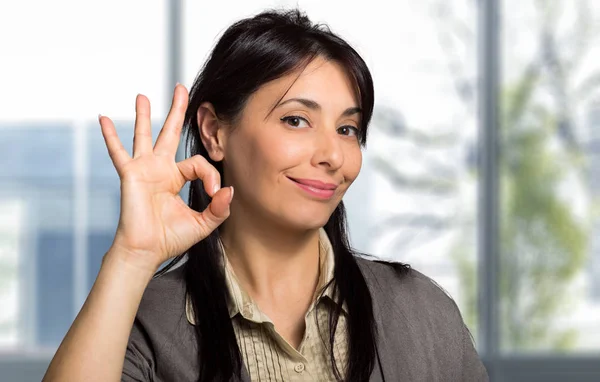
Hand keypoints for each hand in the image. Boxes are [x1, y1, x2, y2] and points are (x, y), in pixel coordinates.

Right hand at [98, 84, 232, 271]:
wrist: (146, 251)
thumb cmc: (171, 239)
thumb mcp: (204, 223)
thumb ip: (219, 208)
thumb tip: (229, 190)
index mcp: (176, 177)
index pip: (197, 162)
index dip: (210, 174)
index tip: (214, 192)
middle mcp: (160, 169)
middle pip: (170, 133)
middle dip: (177, 111)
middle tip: (181, 88)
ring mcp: (143, 169)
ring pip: (145, 135)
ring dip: (145, 115)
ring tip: (143, 96)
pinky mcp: (130, 174)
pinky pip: (118, 152)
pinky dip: (111, 136)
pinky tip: (103, 118)